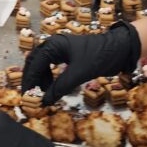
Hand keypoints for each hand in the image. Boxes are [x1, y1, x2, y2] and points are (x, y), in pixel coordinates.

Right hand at [21, 22, 140, 104]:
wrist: (119, 48)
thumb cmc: (99, 56)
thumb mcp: (79, 73)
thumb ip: (61, 87)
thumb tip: (45, 101)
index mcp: (54, 45)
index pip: (34, 64)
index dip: (29, 80)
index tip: (26, 95)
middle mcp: (54, 45)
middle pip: (35, 62)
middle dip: (32, 79)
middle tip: (30, 95)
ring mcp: (60, 49)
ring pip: (42, 64)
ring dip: (41, 79)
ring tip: (44, 94)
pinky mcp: (67, 55)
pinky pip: (52, 66)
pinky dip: (49, 77)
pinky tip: (52, 87)